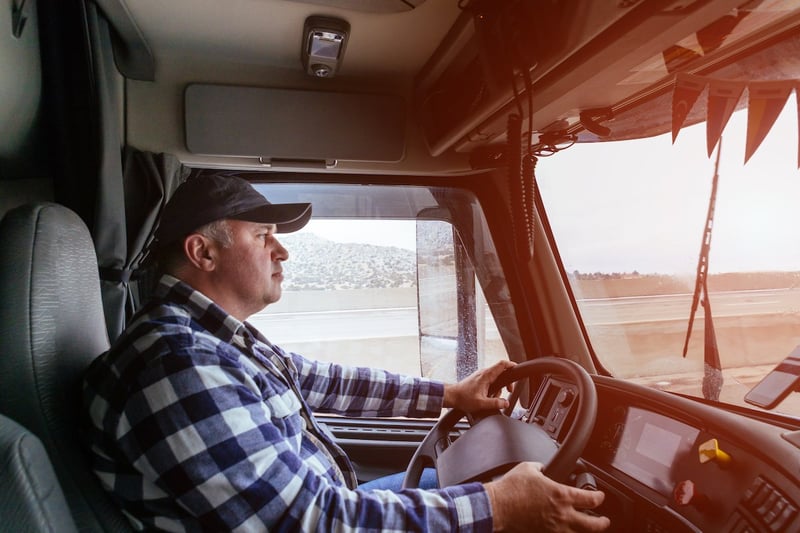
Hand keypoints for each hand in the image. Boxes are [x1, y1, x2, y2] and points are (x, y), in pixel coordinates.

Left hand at [443, 360, 515, 412]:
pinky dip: (493, 387)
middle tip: (509, 390)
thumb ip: (495, 403)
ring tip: (494, 397)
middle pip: (501, 371)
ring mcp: (481, 375)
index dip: (512, 365)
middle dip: (507, 381)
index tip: (517, 370)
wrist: (451, 396)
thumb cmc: (463, 398)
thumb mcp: (481, 403)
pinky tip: (488, 396)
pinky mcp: (478, 380)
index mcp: (486, 375)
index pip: (502, 364)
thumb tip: (505, 403)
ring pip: (496, 377)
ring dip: (499, 387)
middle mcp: (484, 373)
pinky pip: (490, 381)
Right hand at [484, 462, 610, 531]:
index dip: (599, 497)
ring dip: (585, 531)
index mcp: (561, 495)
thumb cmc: (511, 488)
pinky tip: (566, 531)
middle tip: (604, 520)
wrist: (497, 506)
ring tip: (587, 529)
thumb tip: (543, 468)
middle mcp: (562, 514)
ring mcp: (553, 528)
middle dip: (602, 523)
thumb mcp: (529, 468)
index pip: (591, 499)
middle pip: (592, 524)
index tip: (600, 496)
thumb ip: (541, 467)